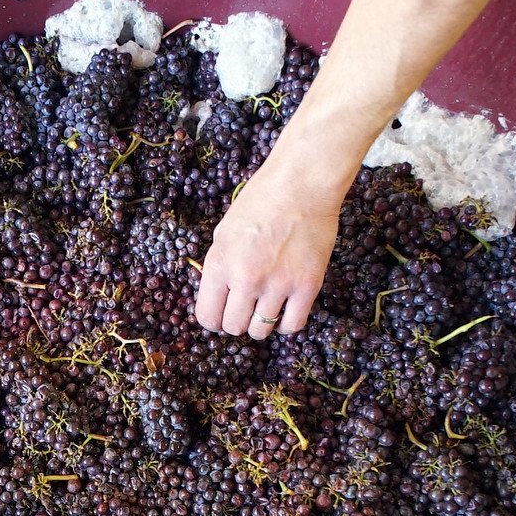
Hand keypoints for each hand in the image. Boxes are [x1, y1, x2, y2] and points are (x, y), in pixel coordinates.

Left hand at [193, 153, 344, 337]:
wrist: (301, 185)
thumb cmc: (261, 201)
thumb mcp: (224, 231)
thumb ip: (220, 265)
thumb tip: (218, 294)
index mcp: (220, 264)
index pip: (208, 316)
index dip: (214, 321)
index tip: (221, 317)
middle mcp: (246, 279)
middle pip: (234, 327)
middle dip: (237, 323)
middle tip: (246, 311)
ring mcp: (277, 285)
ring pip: (262, 331)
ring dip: (261, 324)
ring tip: (266, 309)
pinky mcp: (307, 286)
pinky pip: (292, 325)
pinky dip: (287, 324)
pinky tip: (286, 311)